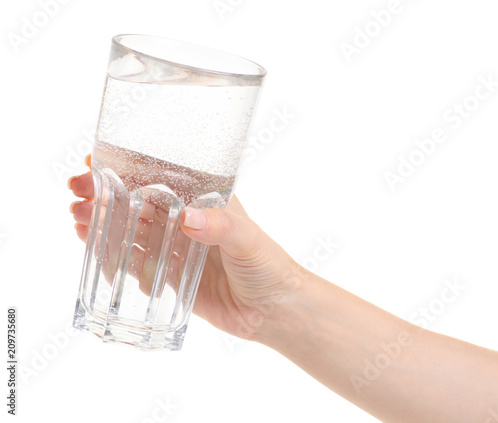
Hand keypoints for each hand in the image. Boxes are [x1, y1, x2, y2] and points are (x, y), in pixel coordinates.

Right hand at [69, 158, 301, 339]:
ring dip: (104, 220)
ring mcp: (177, 248)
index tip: (98, 161)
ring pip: (133, 229)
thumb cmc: (269, 266)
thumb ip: (221, 227)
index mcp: (206, 202)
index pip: (164, 178)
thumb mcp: (249, 241)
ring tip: (76, 214)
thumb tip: (188, 218)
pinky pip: (137, 261)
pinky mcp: (170, 275)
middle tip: (77, 189)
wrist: (273, 310)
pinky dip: (114, 252)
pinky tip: (92, 243)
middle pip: (141, 201)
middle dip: (108, 192)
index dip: (130, 168)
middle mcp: (188, 221)